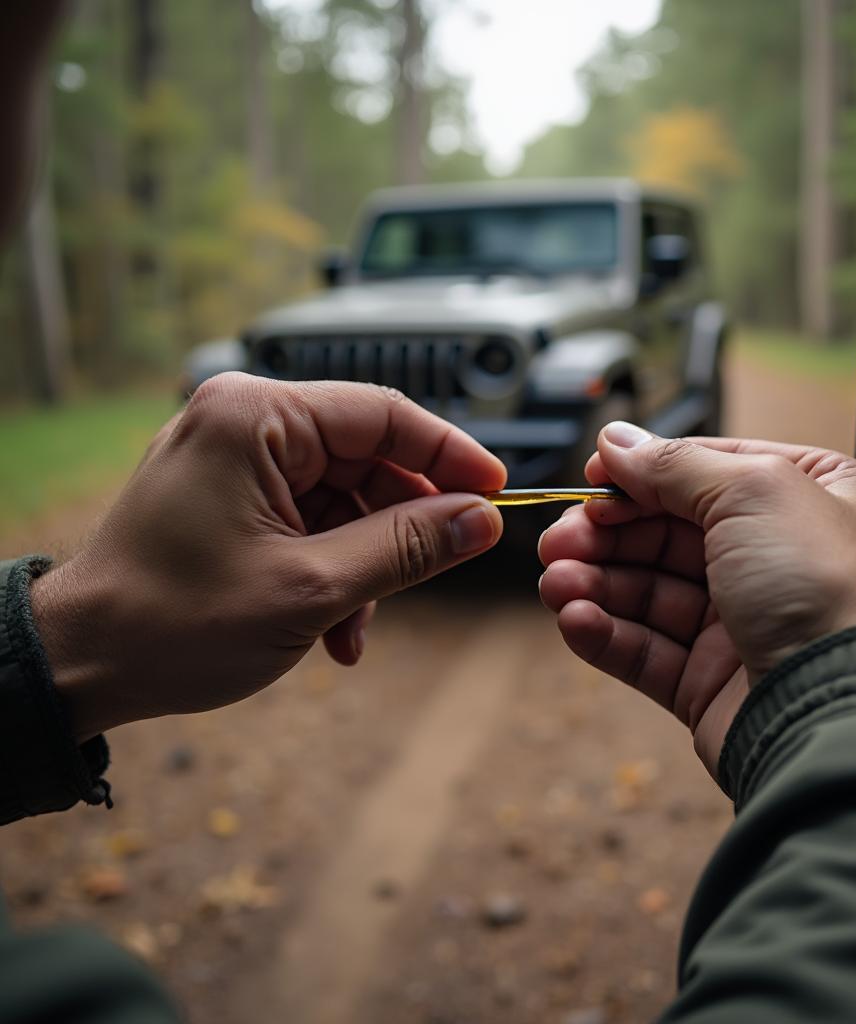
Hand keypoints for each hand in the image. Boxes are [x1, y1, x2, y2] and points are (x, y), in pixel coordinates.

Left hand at [31, 373, 505, 739]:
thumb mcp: (310, 589)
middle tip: (438, 570)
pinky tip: (333, 628)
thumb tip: (480, 521)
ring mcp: (236, 458)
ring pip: (345, 496)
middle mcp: (244, 421)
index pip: (382, 414)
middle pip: (367, 456)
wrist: (81, 666)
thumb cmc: (173, 623)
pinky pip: (312, 518)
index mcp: (255, 417)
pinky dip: (334, 568)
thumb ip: (406, 547)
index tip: (495, 494)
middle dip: (401, 526)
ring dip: (367, 562)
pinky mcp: (233, 494)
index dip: (448, 454)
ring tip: (356, 628)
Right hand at [538, 423, 855, 773]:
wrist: (850, 714)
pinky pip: (645, 650)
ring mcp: (741, 623)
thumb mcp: (752, 490)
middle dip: (605, 535)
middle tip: (557, 540)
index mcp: (802, 499)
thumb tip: (617, 441)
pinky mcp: (711, 683)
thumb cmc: (826, 588)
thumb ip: (675, 464)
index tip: (589, 480)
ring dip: (595, 584)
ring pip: (647, 593)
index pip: (703, 474)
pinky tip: (576, 620)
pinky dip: (605, 633)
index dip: (640, 477)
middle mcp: (773, 558)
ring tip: (556, 584)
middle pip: (664, 535)